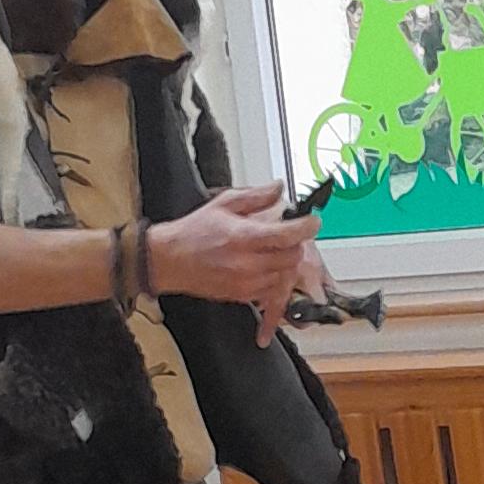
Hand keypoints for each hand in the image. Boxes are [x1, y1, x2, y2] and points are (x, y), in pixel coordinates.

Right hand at [151, 184, 315, 343]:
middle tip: (288, 234)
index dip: (307, 227)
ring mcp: (246, 282)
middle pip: (292, 256)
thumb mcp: (224, 204)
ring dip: (285, 261)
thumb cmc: (193, 232)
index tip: (313, 221)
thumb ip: (255, 196)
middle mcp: (247, 262)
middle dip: (295, 243)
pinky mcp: (242, 295)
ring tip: (272, 249)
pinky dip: (274, 277)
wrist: (170, 261)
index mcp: (244, 236)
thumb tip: (278, 188)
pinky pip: (272, 289)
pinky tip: (263, 265)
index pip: (288, 234)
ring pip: (285, 275)